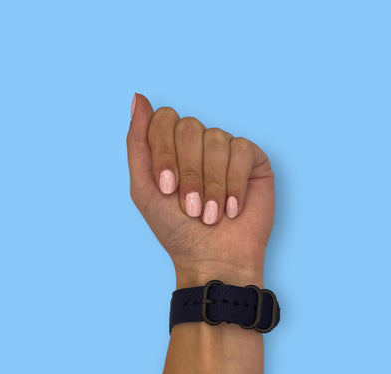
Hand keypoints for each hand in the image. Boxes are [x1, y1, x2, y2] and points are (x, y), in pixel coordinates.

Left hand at [126, 94, 274, 287]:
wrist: (212, 259)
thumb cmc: (176, 230)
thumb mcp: (144, 188)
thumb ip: (137, 143)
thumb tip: (138, 97)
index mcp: (172, 148)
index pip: (163, 119)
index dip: (164, 152)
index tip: (167, 188)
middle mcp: (199, 145)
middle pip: (189, 126)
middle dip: (188, 171)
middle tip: (190, 206)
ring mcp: (226, 150)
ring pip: (216, 138)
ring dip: (211, 184)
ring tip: (211, 214)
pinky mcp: (252, 160)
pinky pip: (242, 150)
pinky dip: (234, 183)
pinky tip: (232, 208)